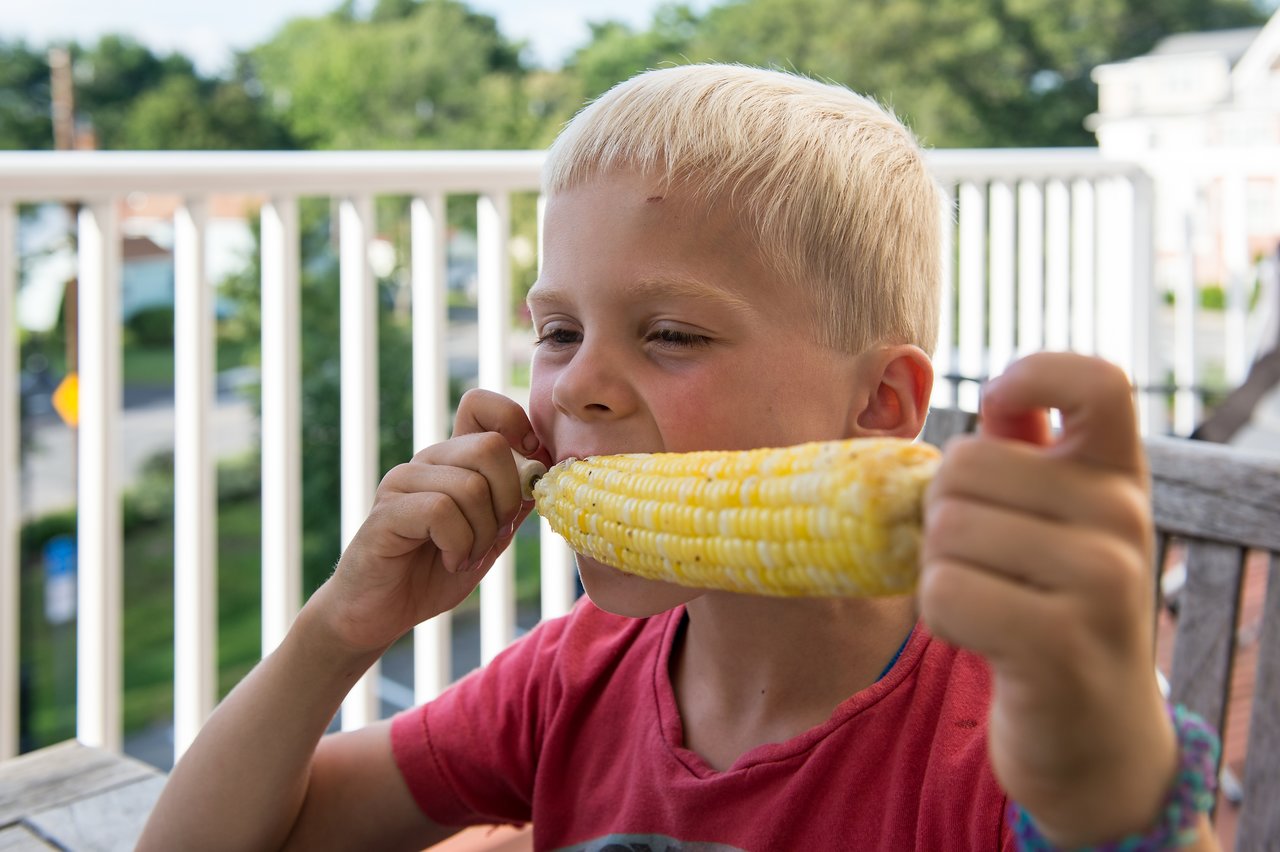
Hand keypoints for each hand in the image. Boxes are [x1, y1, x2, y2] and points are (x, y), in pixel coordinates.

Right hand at [310, 389, 550, 656]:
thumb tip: (541, 473)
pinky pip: (441, 511)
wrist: (380, 612)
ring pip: (471, 486)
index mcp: (453, 460)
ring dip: (481, 534)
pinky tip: (449, 560)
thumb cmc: (433, 572)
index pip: (479, 404)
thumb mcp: (487, 538)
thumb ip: (510, 506)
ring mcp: (403, 482)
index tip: (529, 466)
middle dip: (506, 500)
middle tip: (490, 537)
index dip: (514, 422)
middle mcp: (427, 461)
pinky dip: (459, 545)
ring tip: (463, 557)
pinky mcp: (387, 511)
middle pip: (490, 446)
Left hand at [919, 353, 1177, 844]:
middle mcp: (1123, 517)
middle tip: (978, 558)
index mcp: (1118, 476)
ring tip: (985, 599)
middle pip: (964, 464)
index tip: (1000, 414)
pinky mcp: (1059, 644)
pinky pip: (943, 593)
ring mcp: (1101, 583)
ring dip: (938, 570)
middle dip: (942, 511)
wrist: (1094, 734)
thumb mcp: (1056, 524)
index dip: (1032, 377)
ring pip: (947, 531)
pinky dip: (938, 616)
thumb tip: (998, 398)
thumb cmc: (1054, 608)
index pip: (1098, 381)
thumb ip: (1029, 457)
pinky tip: (979, 636)